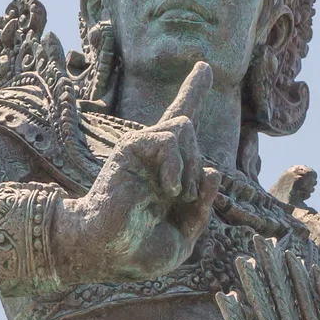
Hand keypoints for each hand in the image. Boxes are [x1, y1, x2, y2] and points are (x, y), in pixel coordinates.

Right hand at [51, 63, 222, 282]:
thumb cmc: (141, 250)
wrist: (108, 252)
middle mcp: (154, 154)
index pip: (181, 122)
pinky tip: (168, 189)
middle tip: (183, 199)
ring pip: (184, 126)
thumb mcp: (186, 233)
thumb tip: (211, 169)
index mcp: (166, 170)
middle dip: (197, 167)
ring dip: (189, 167)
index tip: (204, 67)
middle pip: (191, 127)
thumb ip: (202, 204)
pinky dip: (177, 165)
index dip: (193, 92)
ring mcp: (141, 149)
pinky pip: (170, 136)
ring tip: (175, 195)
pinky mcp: (130, 147)